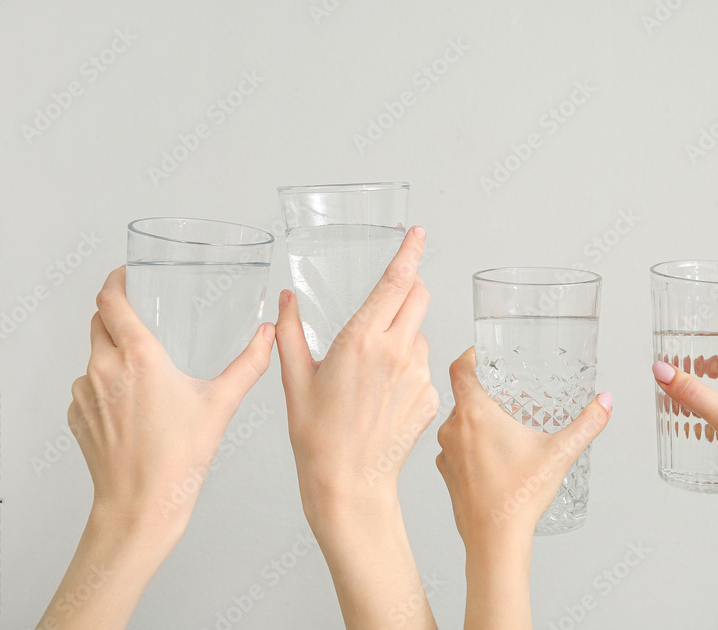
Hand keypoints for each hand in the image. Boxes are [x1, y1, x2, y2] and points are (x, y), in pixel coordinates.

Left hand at [70, 266, 274, 536]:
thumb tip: (269, 335)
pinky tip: (132, 406)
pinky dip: (105, 385)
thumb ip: (249, 364)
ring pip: (93, 355)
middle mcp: (103, 368)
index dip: (115, 281)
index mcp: (138, 357)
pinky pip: (87, 386)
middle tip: (142, 318)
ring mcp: (84, 393)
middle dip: (116, 314)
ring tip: (145, 374)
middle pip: (98, 322)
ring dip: (112, 353)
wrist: (140, 506)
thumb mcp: (221, 404)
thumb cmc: (178, 459)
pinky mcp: (77, 416)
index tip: (125, 275)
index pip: (111, 300)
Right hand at [275, 226, 438, 629]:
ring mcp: (418, 375)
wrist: (349, 484)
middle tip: (389, 300)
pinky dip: (407, 370)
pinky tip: (384, 397)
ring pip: (419, 334)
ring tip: (372, 372)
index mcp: (362, 340)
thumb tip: (286, 298)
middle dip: (409, 288)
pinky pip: (422, 367)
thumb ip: (290, 331)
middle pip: (419, 297)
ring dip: (404, 336)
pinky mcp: (431, 396)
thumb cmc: (317, 436)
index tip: (417, 232)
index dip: (409, 252)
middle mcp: (396, 352)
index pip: (395, 282)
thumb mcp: (295, 378)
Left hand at [437, 347, 611, 545]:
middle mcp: (454, 429)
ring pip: (458, 423)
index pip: (459, 368)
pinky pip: (455, 448)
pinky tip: (493, 457)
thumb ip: (586, 424)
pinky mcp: (446, 474)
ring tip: (503, 428)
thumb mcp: (559, 453)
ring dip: (477, 421)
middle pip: (462, 395)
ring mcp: (446, 453)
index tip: (481, 353)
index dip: (469, 355)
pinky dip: (471, 445)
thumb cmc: (518, 497)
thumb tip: (604, 403)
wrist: (495, 540)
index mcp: (475, 413)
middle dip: (484, 392)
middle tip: (505, 394)